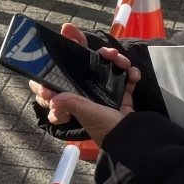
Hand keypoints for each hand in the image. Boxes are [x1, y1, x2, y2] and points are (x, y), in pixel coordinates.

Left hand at [27, 23, 139, 144]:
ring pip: (107, 67)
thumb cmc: (104, 126)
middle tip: (107, 53)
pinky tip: (134, 75)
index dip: (60, 65)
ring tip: (122, 62)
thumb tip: (49, 95)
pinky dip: (131, 74)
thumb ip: (69, 102)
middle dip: (97, 55)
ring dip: (117, 61)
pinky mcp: (121, 94)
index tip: (68, 48)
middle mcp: (85, 92)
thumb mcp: (84, 112)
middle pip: (85, 65)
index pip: (58, 80)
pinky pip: (124, 78)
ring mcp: (104, 92)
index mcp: (72, 97)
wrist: (132, 136)